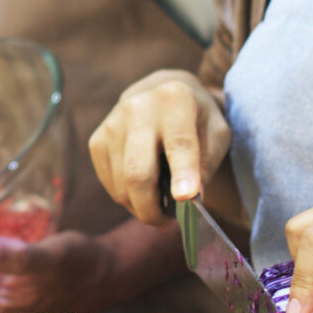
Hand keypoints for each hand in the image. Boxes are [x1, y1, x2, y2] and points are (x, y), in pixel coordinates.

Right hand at [89, 69, 230, 223]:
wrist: (159, 91)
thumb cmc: (194, 117)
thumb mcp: (215, 130)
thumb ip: (209, 161)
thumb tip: (191, 197)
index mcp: (174, 98)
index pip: (179, 142)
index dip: (183, 172)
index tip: (186, 197)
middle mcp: (138, 106)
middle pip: (138, 172)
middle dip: (152, 208)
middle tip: (167, 222)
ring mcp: (113, 123)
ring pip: (122, 186)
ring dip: (141, 206)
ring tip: (159, 202)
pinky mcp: (97, 140)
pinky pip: (109, 185)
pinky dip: (127, 197)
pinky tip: (142, 187)